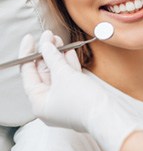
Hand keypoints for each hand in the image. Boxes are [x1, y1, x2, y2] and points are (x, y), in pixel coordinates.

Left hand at [19, 31, 139, 150]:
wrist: (107, 114)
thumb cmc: (82, 100)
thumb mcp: (63, 74)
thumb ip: (52, 57)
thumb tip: (45, 44)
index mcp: (39, 102)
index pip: (28, 73)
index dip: (28, 53)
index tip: (30, 38)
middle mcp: (49, 102)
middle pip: (43, 71)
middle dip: (46, 52)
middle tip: (49, 35)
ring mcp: (63, 99)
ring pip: (57, 72)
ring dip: (57, 55)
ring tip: (58, 38)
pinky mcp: (76, 95)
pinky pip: (68, 77)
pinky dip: (68, 63)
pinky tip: (69, 50)